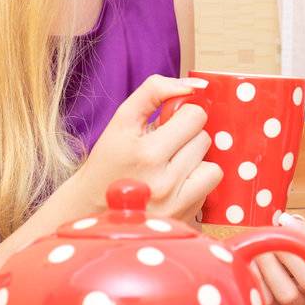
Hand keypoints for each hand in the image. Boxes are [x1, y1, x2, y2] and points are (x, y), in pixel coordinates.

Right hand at [71, 74, 223, 222]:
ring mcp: (174, 204)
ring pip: (213, 165)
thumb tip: (193, 86)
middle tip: (165, 146)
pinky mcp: (182, 219)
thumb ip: (154, 92)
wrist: (91, 208)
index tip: (167, 124)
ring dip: (195, 161)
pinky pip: (210, 188)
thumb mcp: (122, 120)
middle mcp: (162, 181)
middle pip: (204, 139)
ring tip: (171, 165)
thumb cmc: (109, 161)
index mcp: (146, 152)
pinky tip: (174, 184)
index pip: (194, 117)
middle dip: (187, 138)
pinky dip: (197, 182)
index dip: (182, 115)